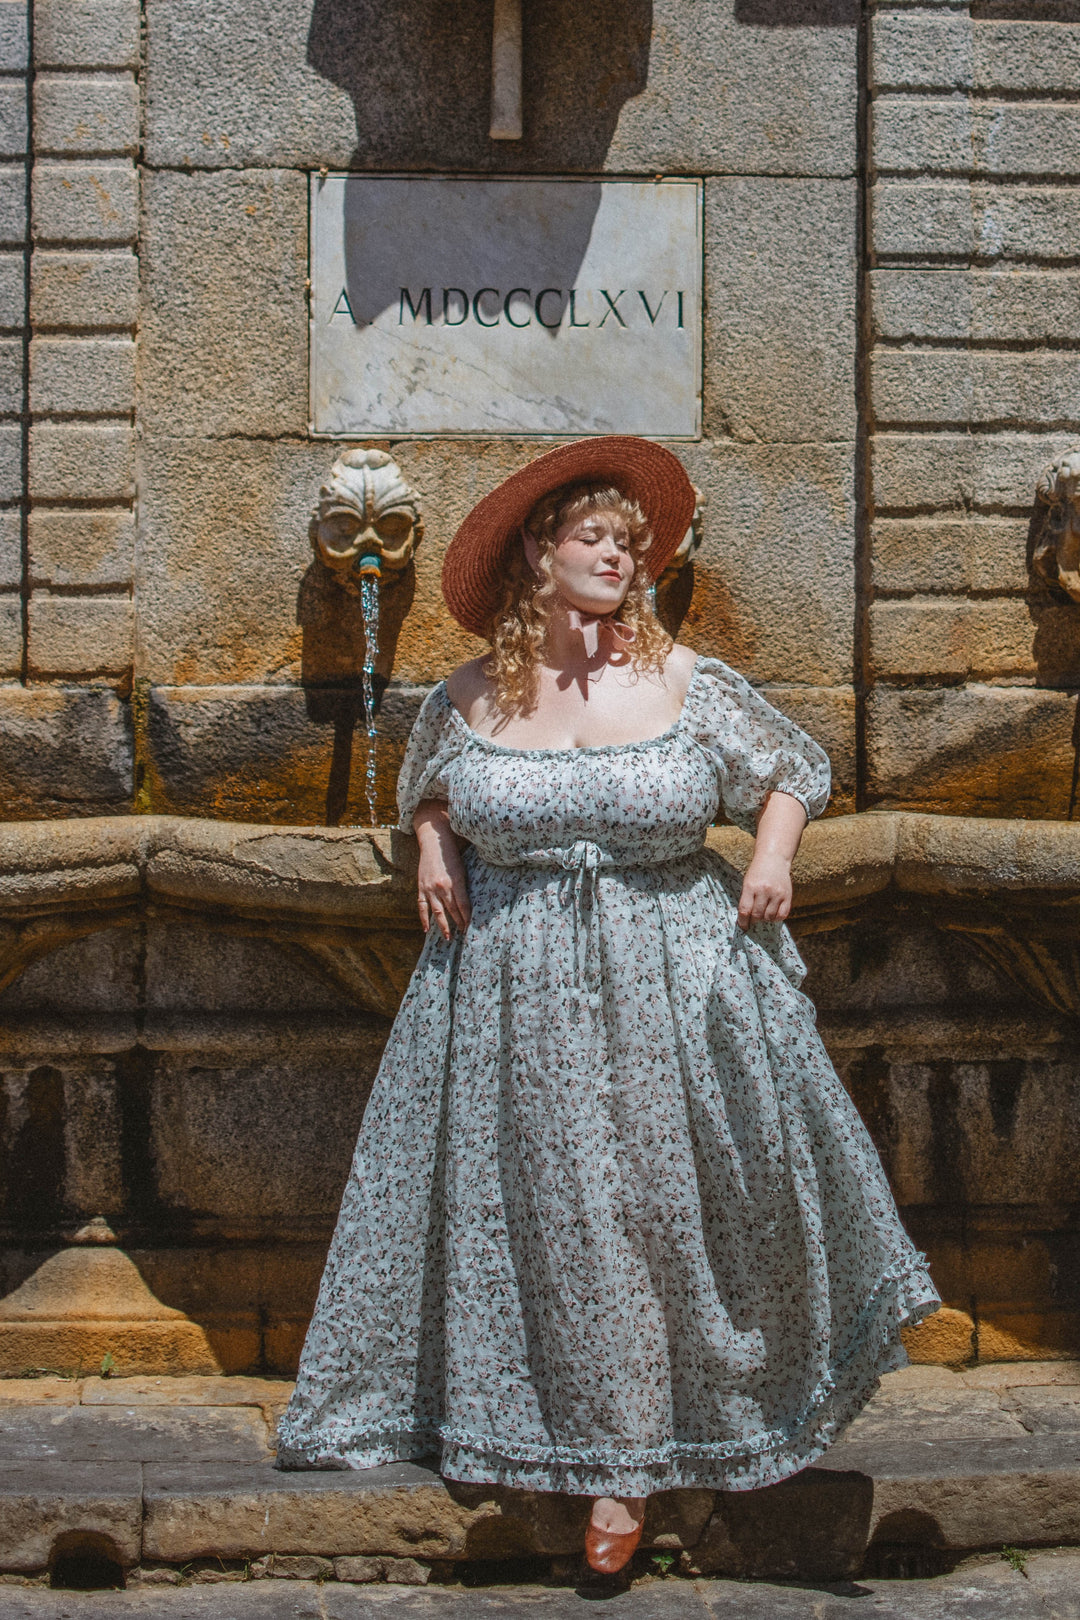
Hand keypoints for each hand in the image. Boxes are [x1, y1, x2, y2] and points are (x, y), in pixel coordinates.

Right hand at [414, 800, 470, 940]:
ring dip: (443, 926)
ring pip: (437, 912)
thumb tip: (471, 903)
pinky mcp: (421, 887)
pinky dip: (423, 919)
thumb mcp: (463, 869)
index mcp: (456, 881)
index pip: (463, 905)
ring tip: (448, 937)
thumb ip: (465, 885)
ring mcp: (430, 888)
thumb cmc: (451, 854)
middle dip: (459, 923)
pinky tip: (426, 929)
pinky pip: (422, 907)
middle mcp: (443, 887)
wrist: (434, 841)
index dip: (467, 918)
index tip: (471, 927)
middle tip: (464, 935)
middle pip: (452, 910)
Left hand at [737, 852, 792, 928]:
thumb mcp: (747, 882)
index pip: (745, 910)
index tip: (743, 926)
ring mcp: (777, 893)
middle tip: (752, 921)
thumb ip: (747, 899)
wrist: (774, 859)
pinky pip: (782, 915)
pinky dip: (776, 918)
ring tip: (762, 915)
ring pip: (769, 917)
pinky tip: (772, 915)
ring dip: (764, 920)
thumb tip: (746, 920)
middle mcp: (764, 890)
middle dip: (753, 921)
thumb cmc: (757, 873)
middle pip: (757, 915)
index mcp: (751, 887)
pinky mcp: (787, 896)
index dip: (743, 922)